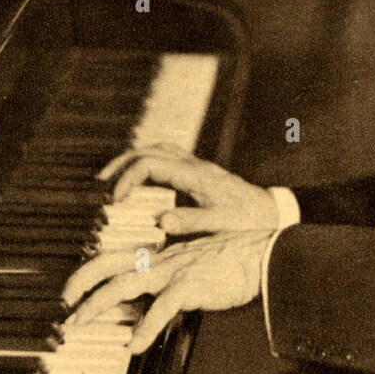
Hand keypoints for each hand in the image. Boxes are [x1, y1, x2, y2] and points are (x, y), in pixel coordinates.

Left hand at [62, 229, 272, 352]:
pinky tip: (135, 345)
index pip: (115, 256)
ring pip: (125, 284)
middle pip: (109, 265)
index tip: (70, 290)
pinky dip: (146, 327)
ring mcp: (175, 272)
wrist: (263, 256)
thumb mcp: (194, 264)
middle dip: (80, 284)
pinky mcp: (192, 286)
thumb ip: (171, 276)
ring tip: (80, 323)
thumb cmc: (234, 261)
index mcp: (162, 256)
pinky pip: (163, 307)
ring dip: (97, 304)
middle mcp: (163, 261)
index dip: (88, 271)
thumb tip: (151, 297)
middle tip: (63, 306)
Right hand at [98, 143, 276, 234]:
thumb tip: (160, 222)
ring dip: (133, 160)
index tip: (114, 200)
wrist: (272, 212)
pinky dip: (148, 164)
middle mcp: (195, 166)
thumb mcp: (222, 223)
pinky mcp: (199, 173)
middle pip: (150, 150)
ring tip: (113, 179)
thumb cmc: (250, 219)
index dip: (128, 179)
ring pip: (158, 150)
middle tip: (101, 184)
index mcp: (196, 175)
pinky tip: (139, 181)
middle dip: (122, 164)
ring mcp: (197, 167)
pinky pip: (168, 158)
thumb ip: (192, 222)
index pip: (152, 164)